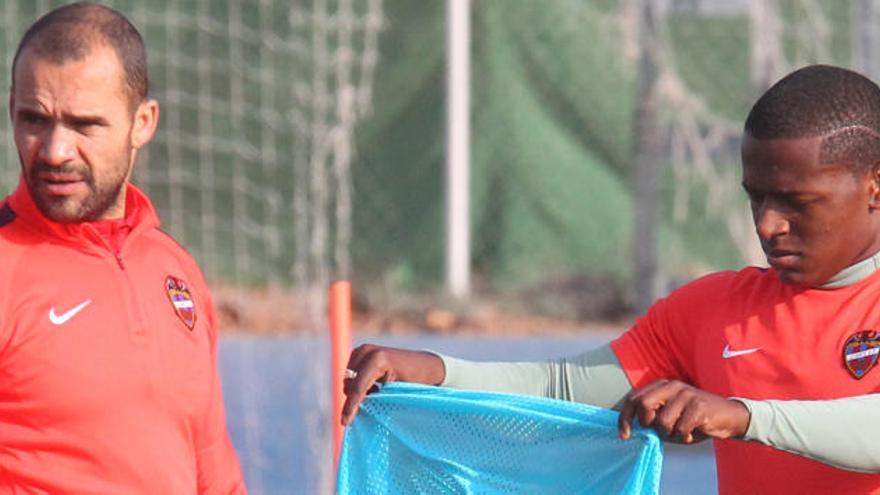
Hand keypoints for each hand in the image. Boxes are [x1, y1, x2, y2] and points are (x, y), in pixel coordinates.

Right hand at [341, 344, 445, 425]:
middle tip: (372, 405)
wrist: (423, 364)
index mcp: (378, 360)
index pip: (358, 387)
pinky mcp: (360, 353)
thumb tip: (356, 414)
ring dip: (357, 390)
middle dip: (355, 399)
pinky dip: (359, 383)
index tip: (345, 422)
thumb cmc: (415, 380)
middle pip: (350, 383)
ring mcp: (362, 350)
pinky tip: (374, 386)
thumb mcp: (397, 392)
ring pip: (348, 379)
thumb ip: (376, 400)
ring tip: (377, 392)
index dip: (351, 407)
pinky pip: (351, 374)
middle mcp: (367, 351)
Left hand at [617, 379, 749, 443]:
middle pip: (643, 404)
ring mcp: (686, 394)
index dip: (625, 418)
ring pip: (662, 421)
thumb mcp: (670, 418)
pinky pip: (680, 429)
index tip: (624, 435)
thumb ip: (653, 420)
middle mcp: (672, 386)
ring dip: (669, 434)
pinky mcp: (699, 406)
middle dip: (647, 424)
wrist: (729, 418)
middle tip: (660, 431)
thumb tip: (634, 430)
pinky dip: (684, 437)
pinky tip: (692, 434)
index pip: (634, 398)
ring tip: (680, 433)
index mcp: (661, 386)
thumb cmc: (695, 420)